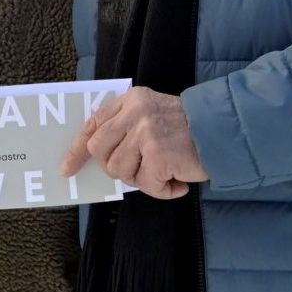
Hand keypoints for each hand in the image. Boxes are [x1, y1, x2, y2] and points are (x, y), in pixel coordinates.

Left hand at [61, 88, 207, 199]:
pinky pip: (147, 184)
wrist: (224, 131)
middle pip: (101, 152)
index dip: (77, 150)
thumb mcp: (152, 114)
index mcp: (131, 101)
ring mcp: (145, 133)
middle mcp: (135, 113)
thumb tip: (99, 157)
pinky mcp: (158, 154)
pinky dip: (164, 190)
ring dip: (144, 180)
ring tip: (167, 172)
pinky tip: (178, 181)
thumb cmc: (189, 129)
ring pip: (122, 172)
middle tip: (143, 171)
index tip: (67, 169)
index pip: (93, 125)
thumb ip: (126, 127)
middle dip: (117, 169)